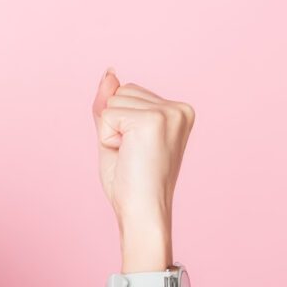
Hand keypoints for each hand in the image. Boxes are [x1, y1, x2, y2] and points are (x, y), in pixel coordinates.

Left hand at [91, 70, 194, 272]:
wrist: (143, 213)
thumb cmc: (131, 184)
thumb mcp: (116, 136)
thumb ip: (110, 104)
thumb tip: (108, 73)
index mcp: (178, 111)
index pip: (129, 92)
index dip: (120, 124)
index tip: (137, 151)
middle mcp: (179, 108)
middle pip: (121, 92)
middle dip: (114, 126)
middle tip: (132, 156)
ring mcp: (169, 113)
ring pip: (113, 102)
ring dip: (110, 132)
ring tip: (131, 156)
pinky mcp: (153, 120)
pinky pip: (107, 115)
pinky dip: (107, 138)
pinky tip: (127, 156)